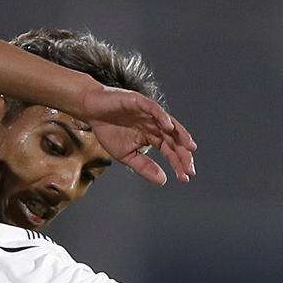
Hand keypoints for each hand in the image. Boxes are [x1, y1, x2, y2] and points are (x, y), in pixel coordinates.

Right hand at [75, 82, 196, 184]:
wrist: (91, 111)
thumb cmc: (108, 131)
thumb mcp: (127, 155)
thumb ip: (144, 166)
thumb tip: (163, 180)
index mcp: (152, 137)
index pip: (170, 151)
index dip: (178, 163)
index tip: (186, 177)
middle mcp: (154, 124)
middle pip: (174, 139)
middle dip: (183, 154)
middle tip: (190, 168)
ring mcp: (148, 113)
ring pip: (169, 124)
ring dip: (181, 135)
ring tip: (190, 147)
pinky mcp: (139, 102)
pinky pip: (154, 109)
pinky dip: (162, 117)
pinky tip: (169, 128)